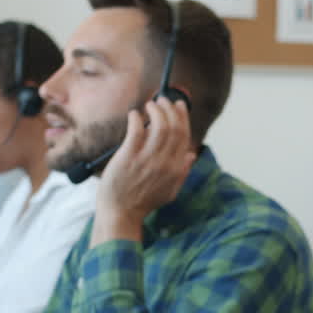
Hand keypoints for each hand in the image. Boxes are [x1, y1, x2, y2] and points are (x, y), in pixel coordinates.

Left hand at [92, 98, 196, 242]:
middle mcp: (164, 162)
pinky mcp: (128, 157)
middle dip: (170, 109)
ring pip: (159, 126)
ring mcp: (146, 159)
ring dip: (155, 110)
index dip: (183, 117)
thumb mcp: (170, 191)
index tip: (179, 105)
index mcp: (175, 169)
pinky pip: (136, 131)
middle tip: (163, 100)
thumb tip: (191, 154)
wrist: (121, 212)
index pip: (184, 136)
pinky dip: (136, 119)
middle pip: (174, 128)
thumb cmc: (143, 202)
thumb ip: (182, 172)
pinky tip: (134, 115)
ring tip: (150, 104)